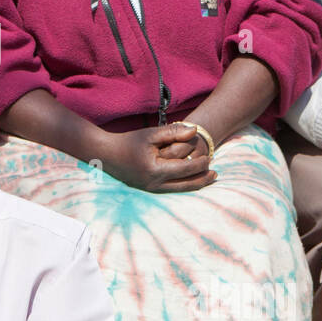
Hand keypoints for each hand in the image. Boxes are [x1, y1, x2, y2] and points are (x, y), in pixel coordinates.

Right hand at [97, 123, 215, 192]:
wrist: (106, 154)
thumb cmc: (128, 141)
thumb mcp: (151, 134)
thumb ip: (174, 132)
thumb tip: (195, 131)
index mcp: (155, 170)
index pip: (185, 169)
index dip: (200, 164)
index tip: (211, 157)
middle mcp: (154, 184)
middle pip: (186, 185)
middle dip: (202, 179)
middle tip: (215, 174)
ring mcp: (150, 189)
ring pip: (179, 190)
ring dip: (195, 185)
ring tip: (208, 179)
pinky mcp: (148, 189)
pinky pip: (171, 190)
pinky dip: (183, 185)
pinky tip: (191, 180)